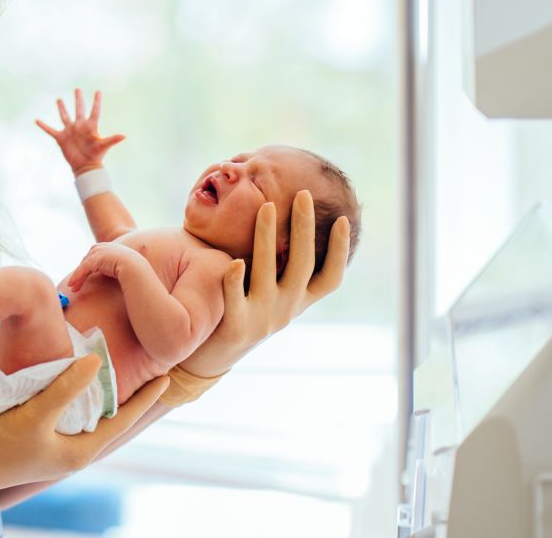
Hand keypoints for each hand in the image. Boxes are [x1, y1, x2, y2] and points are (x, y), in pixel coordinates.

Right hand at [0, 355, 168, 490]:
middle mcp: (74, 453)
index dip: (144, 399)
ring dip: (106, 399)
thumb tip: (96, 362)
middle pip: (112, 421)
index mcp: (80, 452)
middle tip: (149, 373)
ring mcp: (58, 449)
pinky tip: (79, 386)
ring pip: (92, 420)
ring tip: (119, 376)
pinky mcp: (43, 442)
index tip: (165, 378)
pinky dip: (83, 401)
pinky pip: (74, 418)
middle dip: (130, 398)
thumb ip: (66, 387)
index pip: (123, 421)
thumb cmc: (1, 444)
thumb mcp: (36, 413)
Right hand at [36, 89, 124, 174]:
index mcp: (90, 126)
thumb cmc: (95, 156)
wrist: (84, 166)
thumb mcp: (103, 146)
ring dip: (62, 108)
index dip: (96, 101)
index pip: (94, 111)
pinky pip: (50, 130)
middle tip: (77, 89)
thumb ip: (112, 139)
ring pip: (65, 116)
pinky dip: (43, 126)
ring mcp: (70, 131)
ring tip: (59, 99)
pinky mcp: (61, 138)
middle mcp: (79, 126)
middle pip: (79, 109)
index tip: (98, 91)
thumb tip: (123, 135)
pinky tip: (36, 120)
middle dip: (78, 99)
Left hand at [65, 242, 141, 290]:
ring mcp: (98, 252)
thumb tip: (117, 276)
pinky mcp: (95, 259)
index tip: (84, 277)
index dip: (88, 267)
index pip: (95, 256)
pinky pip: (83, 269)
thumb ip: (117, 268)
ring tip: (73, 288)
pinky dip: (77, 277)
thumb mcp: (124, 266)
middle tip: (75, 283)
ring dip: (77, 277)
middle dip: (81, 271)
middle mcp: (103, 247)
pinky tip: (72, 286)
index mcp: (110, 247)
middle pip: (87, 260)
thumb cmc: (134, 270)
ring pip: (84, 265)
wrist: (136, 268)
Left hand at [179, 189, 349, 377]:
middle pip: (302, 265)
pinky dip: (235, 281)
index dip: (340, 251)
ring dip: (268, 238)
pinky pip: (236, 301)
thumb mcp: (266, 291)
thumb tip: (280, 216)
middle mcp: (285, 311)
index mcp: (297, 302)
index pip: (330, 278)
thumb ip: (276, 266)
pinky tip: (234, 261)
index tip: (344, 220)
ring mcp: (262, 320)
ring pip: (269, 274)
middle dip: (304, 228)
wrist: (207, 357)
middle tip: (302, 194)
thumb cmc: (236, 310)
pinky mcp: (236, 329)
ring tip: (267, 208)